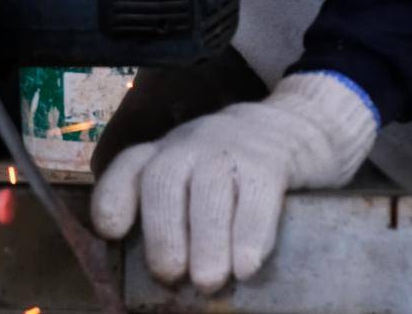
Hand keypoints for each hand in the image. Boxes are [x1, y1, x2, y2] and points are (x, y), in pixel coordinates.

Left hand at [91, 73, 377, 293]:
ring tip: (208, 282)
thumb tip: (162, 284)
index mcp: (165, 153)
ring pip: (209, 189)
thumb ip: (175, 216)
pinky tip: (248, 267)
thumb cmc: (234, 172)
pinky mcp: (270, 161)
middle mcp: (190, 145)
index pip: (129, 167)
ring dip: (206, 240)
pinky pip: (255, 195)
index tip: (113, 232)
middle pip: (163, 180)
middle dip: (163, 233)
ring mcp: (230, 148)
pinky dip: (250, 234)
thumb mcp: (196, 178)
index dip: (114, 198)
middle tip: (171, 277)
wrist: (298, 127)